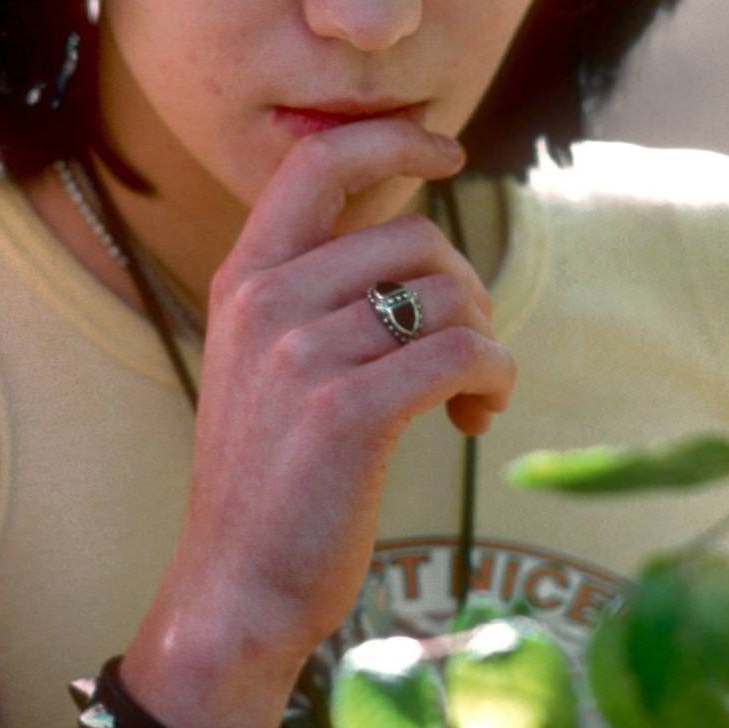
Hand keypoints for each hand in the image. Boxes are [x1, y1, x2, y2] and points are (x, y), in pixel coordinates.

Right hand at [162, 117, 517, 670]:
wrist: (234, 589)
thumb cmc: (271, 479)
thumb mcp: (265, 363)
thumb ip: (315, 292)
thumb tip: (415, 237)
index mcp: (244, 278)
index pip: (318, 161)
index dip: (393, 138)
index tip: (448, 151)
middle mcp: (266, 301)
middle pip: (415, 235)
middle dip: (465, 286)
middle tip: (466, 350)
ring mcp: (302, 354)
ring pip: (449, 293)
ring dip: (486, 341)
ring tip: (471, 394)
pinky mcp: (349, 411)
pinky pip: (464, 352)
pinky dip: (494, 380)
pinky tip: (475, 419)